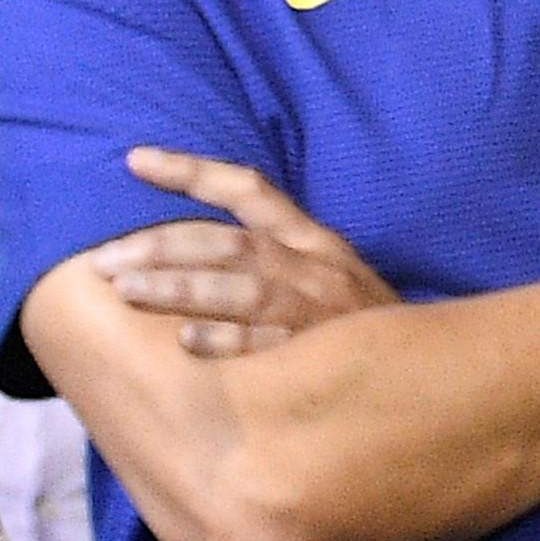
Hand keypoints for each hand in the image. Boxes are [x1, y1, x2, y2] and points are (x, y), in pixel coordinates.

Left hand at [93, 149, 395, 357]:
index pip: (249, 191)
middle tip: (102, 259)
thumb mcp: (332, 278)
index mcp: (314, 242)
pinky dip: (228, 343)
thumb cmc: (363, 331)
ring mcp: (319, 314)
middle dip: (160, 246)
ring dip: (178, 288)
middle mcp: (314, 269)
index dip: (191, 172)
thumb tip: (195, 248)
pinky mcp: (324, 360)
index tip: (134, 160)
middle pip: (227, 244)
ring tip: (125, 290)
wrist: (437, 379)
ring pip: (240, 289)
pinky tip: (185, 343)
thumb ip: (277, 257)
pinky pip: (269, 347)